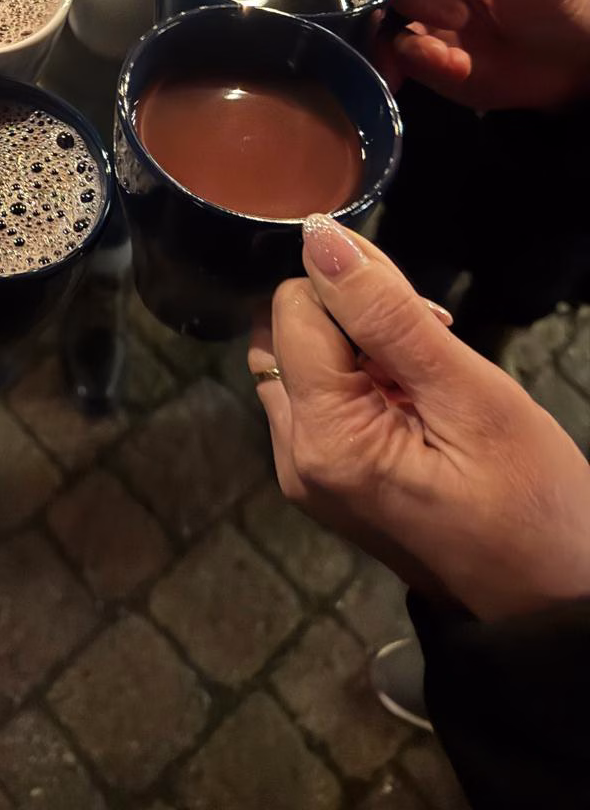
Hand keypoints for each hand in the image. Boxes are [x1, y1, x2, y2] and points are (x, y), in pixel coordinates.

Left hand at [251, 215, 589, 621]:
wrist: (551, 602)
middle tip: (434, 341)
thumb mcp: (471, 397)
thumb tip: (319, 238)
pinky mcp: (324, 477)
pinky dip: (359, 377)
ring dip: (358, 344)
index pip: (294, 309)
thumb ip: (387, 315)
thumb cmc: (531, 507)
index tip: (426, 318)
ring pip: (301, 358)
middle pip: (289, 331)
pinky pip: (319, 395)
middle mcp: (294, 456)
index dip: (355, 292)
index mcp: (323, 441)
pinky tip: (418, 397)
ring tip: (431, 373)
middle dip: (353, 315)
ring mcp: (304, 472)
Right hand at [373, 0, 589, 109]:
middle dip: (411, 4)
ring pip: (377, 25)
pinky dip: (416, 67)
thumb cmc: (560, 1)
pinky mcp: (418, 56)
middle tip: (457, 20)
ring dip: (409, 45)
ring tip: (452, 61)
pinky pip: (396, 59)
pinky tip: (454, 69)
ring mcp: (416, 17)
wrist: (577, 62)